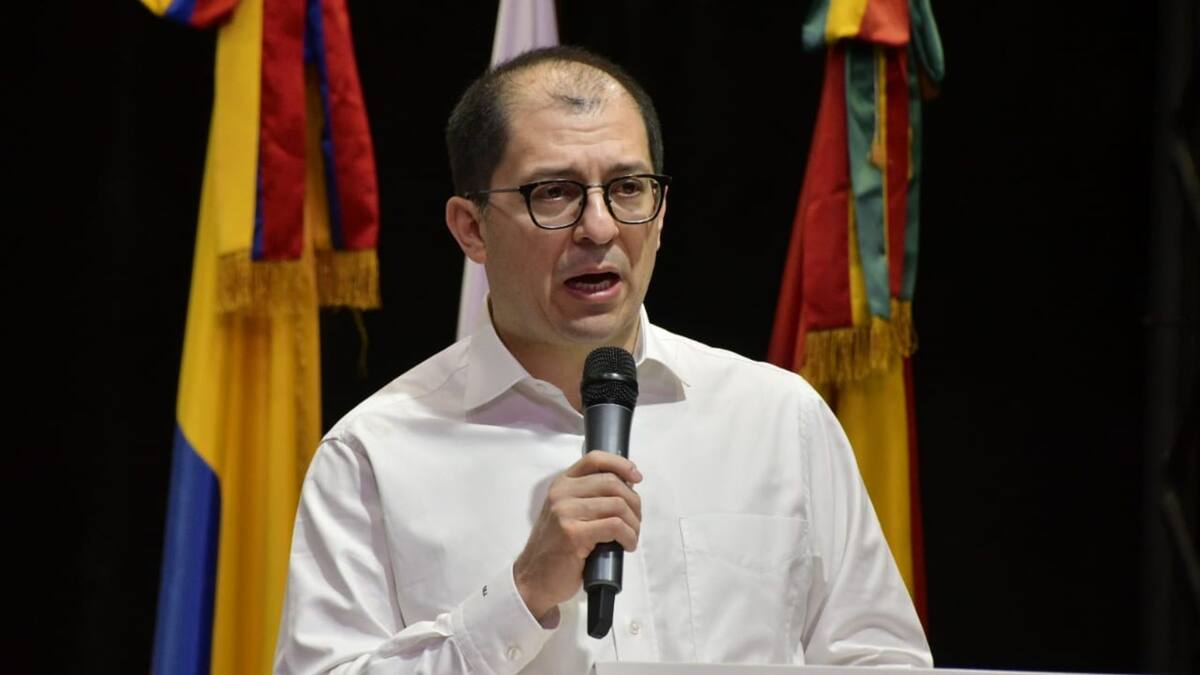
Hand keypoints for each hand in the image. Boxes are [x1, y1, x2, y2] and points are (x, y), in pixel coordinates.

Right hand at [514, 450, 642, 620]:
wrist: (533, 579)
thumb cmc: (556, 549)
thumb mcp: (566, 513)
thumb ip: (588, 497)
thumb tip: (627, 487)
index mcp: (561, 484)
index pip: (594, 459)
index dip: (621, 464)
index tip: (637, 478)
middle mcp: (561, 493)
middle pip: (612, 482)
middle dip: (633, 502)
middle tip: (635, 521)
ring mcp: (565, 512)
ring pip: (617, 505)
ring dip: (634, 523)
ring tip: (632, 536)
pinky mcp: (573, 533)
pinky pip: (615, 526)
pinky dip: (629, 536)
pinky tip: (627, 546)